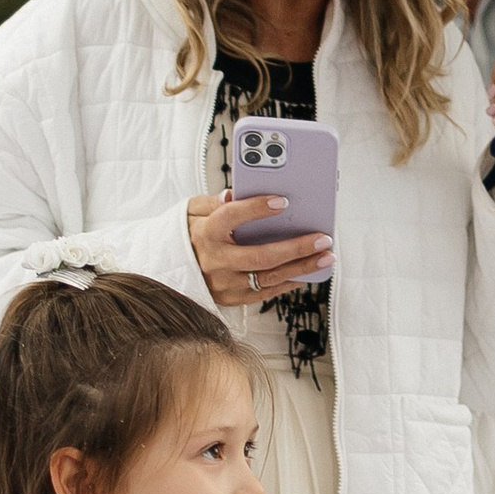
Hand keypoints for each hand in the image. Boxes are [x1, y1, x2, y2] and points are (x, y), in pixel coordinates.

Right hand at [188, 188, 333, 309]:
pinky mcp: (231, 299)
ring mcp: (223, 284)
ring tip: (326, 256)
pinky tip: (308, 272)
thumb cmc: (188, 235)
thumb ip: (212, 201)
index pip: (231, 217)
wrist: (168, 271)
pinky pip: (266, 292)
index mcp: (204, 233)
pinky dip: (289, 282)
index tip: (283, 201)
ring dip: (301, 268)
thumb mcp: (191, 212)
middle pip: (260, 256)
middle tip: (322, 238)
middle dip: (296, 247)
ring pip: (268, 278)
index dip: (257, 208)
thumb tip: (234, 194)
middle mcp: (214, 261)